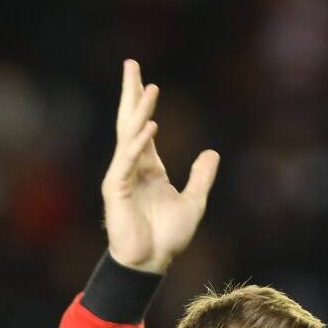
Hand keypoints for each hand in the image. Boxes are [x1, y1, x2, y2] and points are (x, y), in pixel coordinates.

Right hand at [102, 59, 218, 274]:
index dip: (143, 102)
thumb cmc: (167, 238)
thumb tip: (212, 152)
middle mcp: (132, 166)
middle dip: (130, 92)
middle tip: (131, 63)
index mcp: (148, 168)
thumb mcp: (194, 202)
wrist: (151, 263)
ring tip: (149, 86)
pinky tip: (149, 125)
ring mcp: (121, 176)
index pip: (143, 127)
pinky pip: (127, 160)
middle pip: (130, 121)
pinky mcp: (115, 189)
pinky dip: (138, 143)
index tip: (144, 78)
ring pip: (129, 135)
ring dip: (139, 110)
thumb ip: (201, 177)